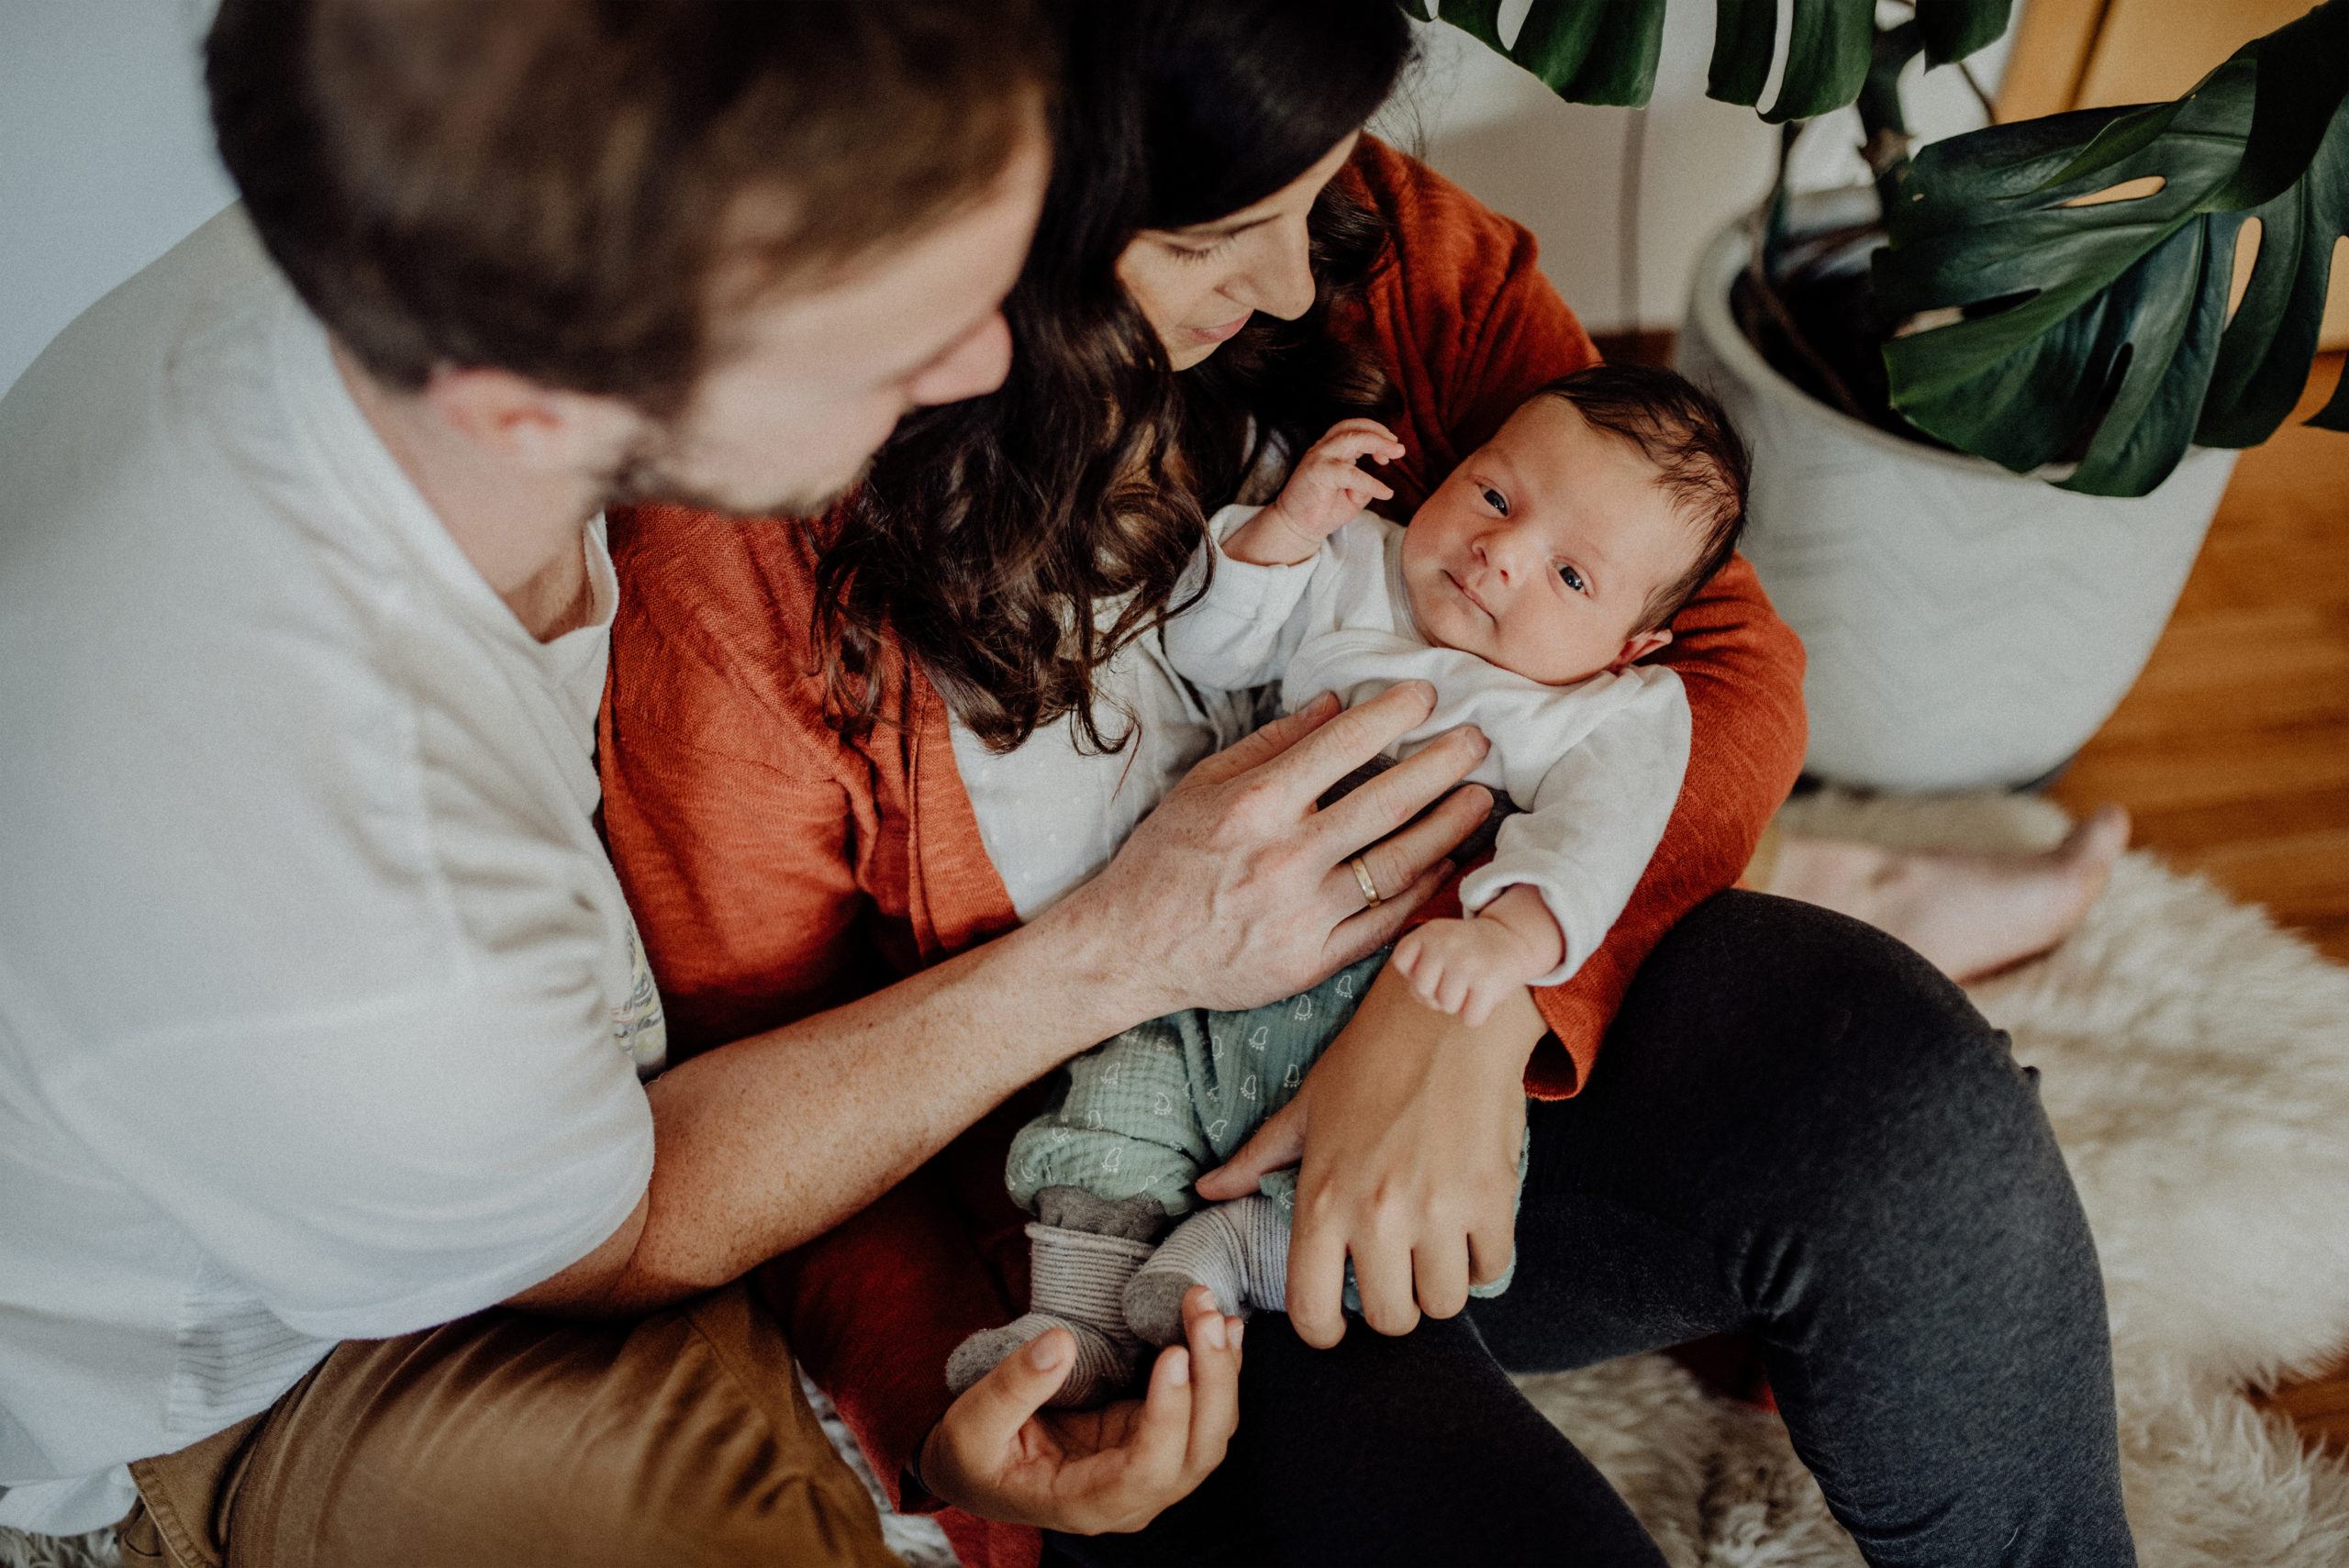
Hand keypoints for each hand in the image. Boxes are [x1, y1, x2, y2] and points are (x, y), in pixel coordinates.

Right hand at [919, 1287, 1242, 1533]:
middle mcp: (1132, 1495)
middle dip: (1212, 1381)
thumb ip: (1012, 1388)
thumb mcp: (972, 1424)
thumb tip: (1059, 1343)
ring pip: (1209, 1431)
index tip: (1174, 1354)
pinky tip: (1221, 1325)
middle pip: (1197, 1452)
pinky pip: (1201, 1410)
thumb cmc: (974, 1454)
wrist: (980, 1467)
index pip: (1146, 1471)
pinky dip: (1217, 1368)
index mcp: (1086, 1502)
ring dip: (1221, 1369)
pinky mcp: (1152, 1436)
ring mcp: (1149, 1467)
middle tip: (1205, 1315)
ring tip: (1211, 1309)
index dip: (1169, 1416)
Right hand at [1044, 683, 1493, 1016]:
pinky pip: (1384, 922)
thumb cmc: (1164, 859)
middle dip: (1442, 765)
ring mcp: (1302, 915)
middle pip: (1386, 803)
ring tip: (1481, 799)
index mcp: (1255, 806)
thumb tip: (1335, 704)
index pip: (1343, 747)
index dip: (1393, 715)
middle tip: (1480, 740)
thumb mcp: (1201, 786)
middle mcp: (1284, 859)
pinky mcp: (1311, 962)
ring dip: (1448, 828)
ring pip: (1397, 865)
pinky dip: (1422, 890)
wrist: (1128, 948)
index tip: (1428, 695)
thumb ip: (1270, 744)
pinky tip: (1447, 862)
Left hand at [1195, 965, 1539, 1345]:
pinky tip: (1469, 1229)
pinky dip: (1482, 1259)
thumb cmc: (1369, 1059)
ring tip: (1434, 1248)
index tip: (1337, 1321)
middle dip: (1393, 1305)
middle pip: (1391, 1320)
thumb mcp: (1305, 1109)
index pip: (1313, 1310)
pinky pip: (1491, 1269)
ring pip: (1442, 1304)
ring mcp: (1437, 1210)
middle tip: (1396, 1271)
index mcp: (1322, 1197)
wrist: (1446, 1012)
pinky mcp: (1491, 1198)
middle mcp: (1376, 1213)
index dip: (1324, 1330)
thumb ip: (1257, 1159)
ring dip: (1439, 1284)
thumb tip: (1207, 1190)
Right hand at [1227, 419, 1405, 564]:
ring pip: (1349, 438)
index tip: (1392, 454)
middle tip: (1399, 448)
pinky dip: (1370, 481)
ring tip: (1395, 454)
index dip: (1377, 434)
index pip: (1355, 429)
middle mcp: (1324, 448)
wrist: (1297, 527)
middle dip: (1381, 433)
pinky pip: (1348, 472)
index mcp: (1331, 449)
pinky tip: (1384, 492)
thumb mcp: (1352, 496)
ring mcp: (1318, 457)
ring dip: (1376, 442)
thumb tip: (1380, 480)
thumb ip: (1366, 484)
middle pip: (1353, 426)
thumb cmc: (1323, 510)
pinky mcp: (1317, 473)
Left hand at [1390, 890, 1563, 1026]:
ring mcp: (1466, 963)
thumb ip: (1417, 963)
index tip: (1434, 965)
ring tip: (1472, 984)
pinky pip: (1470, 1019)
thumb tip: (1422, 996)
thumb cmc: (1467, 949)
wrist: (1513, 938)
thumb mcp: (1438, 939)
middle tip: (1455, 981)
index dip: (1414, 972)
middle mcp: (1445, 944)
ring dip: (1460, 1003)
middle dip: (1436, 992)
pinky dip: (1478, 1014)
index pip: (1401, 962)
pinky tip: (1485, 994)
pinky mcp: (1487, 983)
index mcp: (1428, 931)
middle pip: (1420, 991)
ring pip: (1446, 1007)